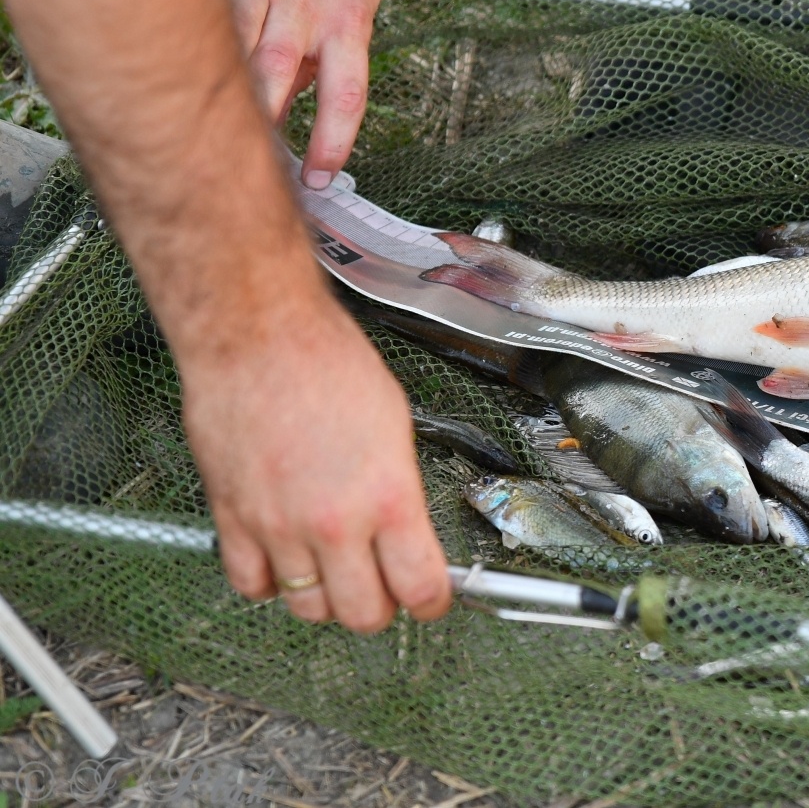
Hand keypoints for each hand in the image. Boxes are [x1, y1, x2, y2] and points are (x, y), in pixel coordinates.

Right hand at [181, 296, 450, 631]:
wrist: (257, 336)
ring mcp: (278, 526)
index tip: (434, 598)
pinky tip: (285, 562)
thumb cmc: (327, 363)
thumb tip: (409, 528)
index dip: (434, 601)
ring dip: (328, 598)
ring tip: (337, 572)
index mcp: (387, 496)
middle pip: (363, 613)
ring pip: (307, 608)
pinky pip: (250, 584)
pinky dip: (270, 585)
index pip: (420, 586)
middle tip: (386, 588)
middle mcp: (333, 522)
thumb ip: (400, 488)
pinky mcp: (232, 519)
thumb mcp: (396, 424)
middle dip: (382, 607)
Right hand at [219, 0, 379, 190]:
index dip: (331, 143)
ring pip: (237, 61)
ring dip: (223, 103)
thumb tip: (308, 92)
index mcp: (352, 22)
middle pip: (276, 87)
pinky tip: (183, 82)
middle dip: (260, 134)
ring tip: (208, 140)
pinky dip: (200, 57)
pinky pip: (211, 25)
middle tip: (245, 173)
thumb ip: (334, 43)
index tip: (317, 179)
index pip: (347, 96)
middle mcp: (309, 12)